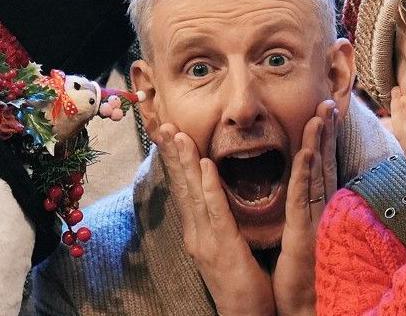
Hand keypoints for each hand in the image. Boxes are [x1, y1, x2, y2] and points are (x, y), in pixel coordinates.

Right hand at [155, 124, 274, 315]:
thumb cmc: (242, 283)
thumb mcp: (227, 246)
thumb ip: (221, 223)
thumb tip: (219, 200)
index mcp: (199, 231)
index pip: (186, 189)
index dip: (177, 161)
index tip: (170, 133)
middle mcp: (197, 233)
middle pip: (183, 186)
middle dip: (173, 154)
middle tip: (163, 124)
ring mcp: (207, 240)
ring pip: (195, 193)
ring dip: (186, 162)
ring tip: (178, 134)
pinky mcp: (224, 247)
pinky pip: (217, 211)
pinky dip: (210, 186)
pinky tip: (206, 165)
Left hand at [273, 99, 335, 315]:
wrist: (305, 305)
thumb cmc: (303, 273)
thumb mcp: (304, 235)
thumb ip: (309, 211)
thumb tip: (311, 192)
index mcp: (316, 208)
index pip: (320, 166)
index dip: (324, 138)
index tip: (325, 112)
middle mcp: (320, 209)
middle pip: (323, 162)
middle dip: (327, 131)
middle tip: (329, 101)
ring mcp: (314, 219)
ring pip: (316, 173)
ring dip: (318, 142)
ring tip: (321, 114)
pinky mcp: (303, 232)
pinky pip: (303, 198)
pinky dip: (306, 174)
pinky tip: (307, 152)